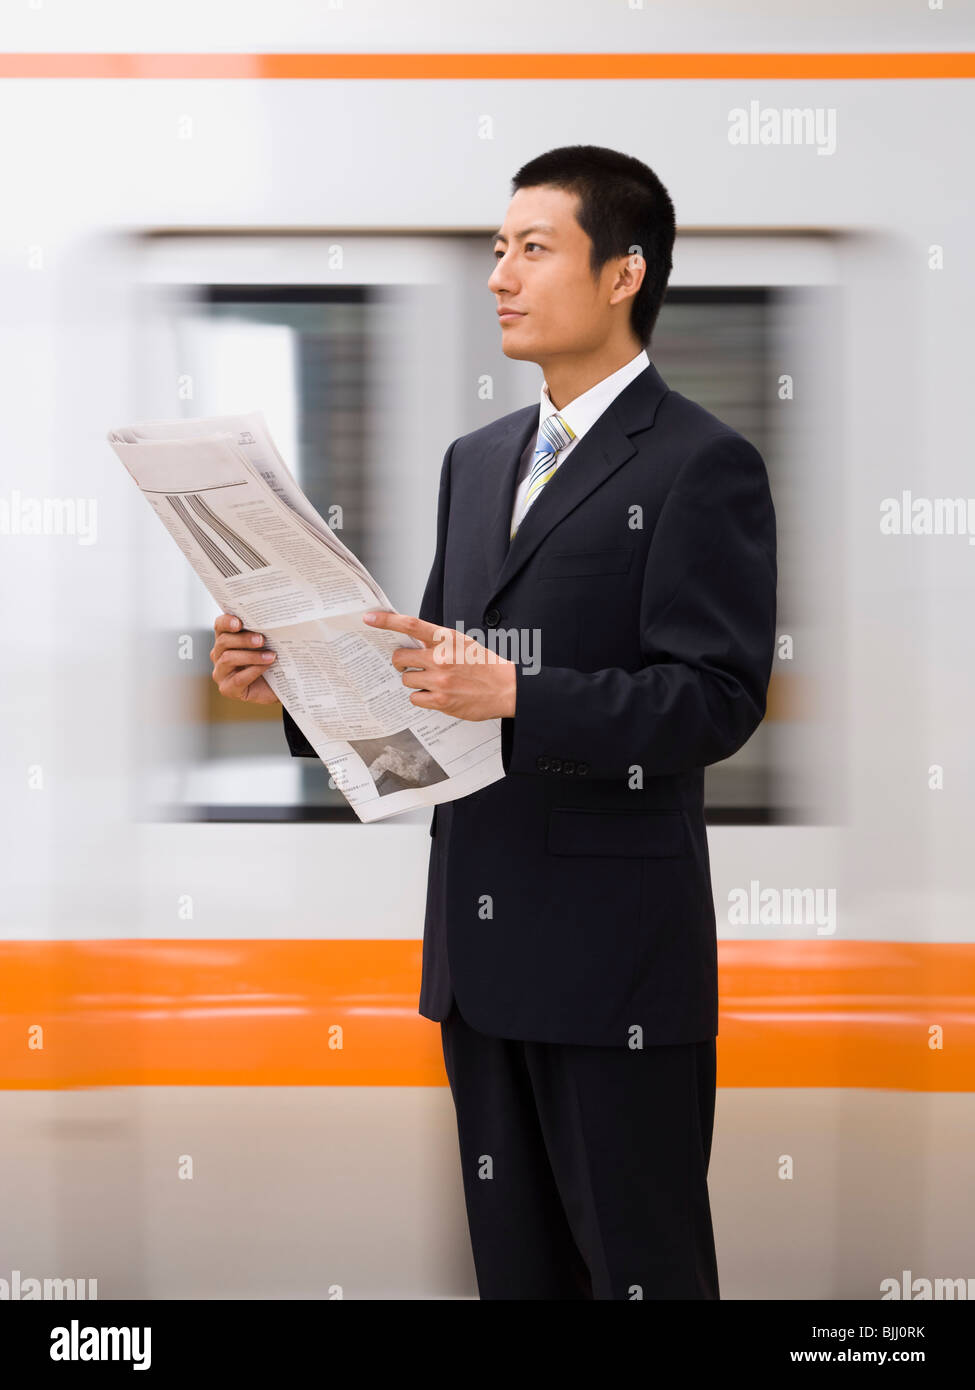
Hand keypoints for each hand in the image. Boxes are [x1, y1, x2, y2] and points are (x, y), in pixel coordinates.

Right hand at [209, 613, 279, 704]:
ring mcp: (221, 673)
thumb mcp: (269, 643)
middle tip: (262, 639)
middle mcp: (219, 655)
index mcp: (226, 639)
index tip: (239, 622)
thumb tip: (271, 618)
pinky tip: (266, 667)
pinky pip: (237, 679)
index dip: (226, 622)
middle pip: (223, 641)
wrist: (282, 686)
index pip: (220, 625)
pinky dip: (253, 671)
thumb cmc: (273, 661)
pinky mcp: (227, 689)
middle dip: (243, 639)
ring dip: (251, 656)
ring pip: (228, 659)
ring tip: (271, 655)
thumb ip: (263, 631)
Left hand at [363, 611, 516, 720]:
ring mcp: (440, 680)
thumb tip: (413, 642)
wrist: (507, 688)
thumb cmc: (485, 665)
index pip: (411, 625)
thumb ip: (439, 642)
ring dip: (414, 681)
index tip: (369, 617)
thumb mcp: (463, 643)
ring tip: (433, 682)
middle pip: (400, 657)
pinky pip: (415, 698)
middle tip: (409, 664)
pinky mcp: (441, 700)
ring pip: (406, 679)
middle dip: (400, 662)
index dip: (387, 620)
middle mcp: (441, 657)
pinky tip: (437, 694)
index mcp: (447, 639)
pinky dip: (422, 697)